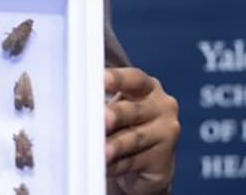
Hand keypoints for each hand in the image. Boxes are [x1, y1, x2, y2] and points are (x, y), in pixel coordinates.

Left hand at [105, 68, 178, 193]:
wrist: (151, 158)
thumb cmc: (127, 124)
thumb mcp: (121, 108)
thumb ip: (106, 105)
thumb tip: (79, 109)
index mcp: (149, 87)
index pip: (134, 79)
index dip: (117, 79)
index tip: (101, 79)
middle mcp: (162, 107)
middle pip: (134, 111)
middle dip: (116, 115)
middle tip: (102, 119)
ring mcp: (166, 133)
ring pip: (135, 139)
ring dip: (115, 145)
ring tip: (100, 150)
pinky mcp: (163, 159)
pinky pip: (134, 162)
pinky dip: (116, 165)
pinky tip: (102, 167)